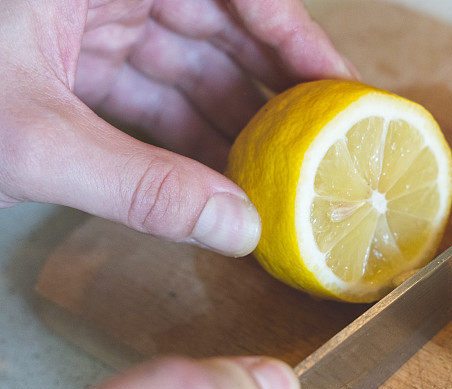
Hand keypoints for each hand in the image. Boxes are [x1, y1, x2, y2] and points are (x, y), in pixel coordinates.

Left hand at [0, 0, 355, 255]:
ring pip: (178, 64)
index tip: (340, 88)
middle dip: (264, 91)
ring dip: (223, 124)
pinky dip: (174, 136)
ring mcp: (76, 18)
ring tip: (271, 178)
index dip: (295, 36)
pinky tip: (211, 178)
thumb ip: (143, 187)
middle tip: (314, 147)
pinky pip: (138, 91)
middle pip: (213, 27)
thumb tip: (236, 229)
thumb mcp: (33, 140)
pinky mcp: (57, 56)